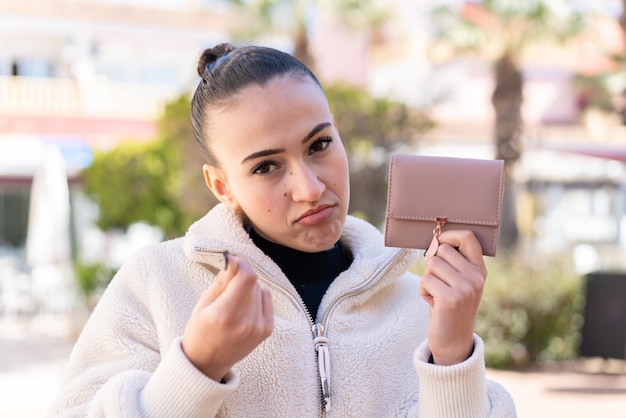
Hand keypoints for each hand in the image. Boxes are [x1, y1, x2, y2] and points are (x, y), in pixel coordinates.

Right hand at [182, 254, 273, 380]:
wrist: (208, 362)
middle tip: (226, 286)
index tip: (231, 262)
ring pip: (259, 289)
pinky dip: (257, 297)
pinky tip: (244, 308)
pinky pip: (266, 298)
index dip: (240, 264)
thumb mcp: (203, 304)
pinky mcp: (266, 330)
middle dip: (240, 277)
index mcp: (225, 314)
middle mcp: (245, 322)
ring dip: (247, 289)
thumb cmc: (200, 331)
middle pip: (253, 282)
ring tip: (233, 303)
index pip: (247, 277)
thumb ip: (221, 281)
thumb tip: (235, 261)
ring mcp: (258, 327)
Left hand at [420, 230, 486, 364]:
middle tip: (438, 283)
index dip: (449, 235)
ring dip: (427, 279)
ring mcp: (465, 288)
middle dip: (433, 264)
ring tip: (436, 294)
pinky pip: (425, 280)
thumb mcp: (458, 283)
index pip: (468, 237)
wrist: (453, 341)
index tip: (439, 242)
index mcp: (480, 270)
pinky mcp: (451, 299)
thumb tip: (436, 240)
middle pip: (442, 250)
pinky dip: (423, 291)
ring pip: (432, 264)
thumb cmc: (449, 307)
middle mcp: (476, 278)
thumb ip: (452, 263)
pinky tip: (433, 303)